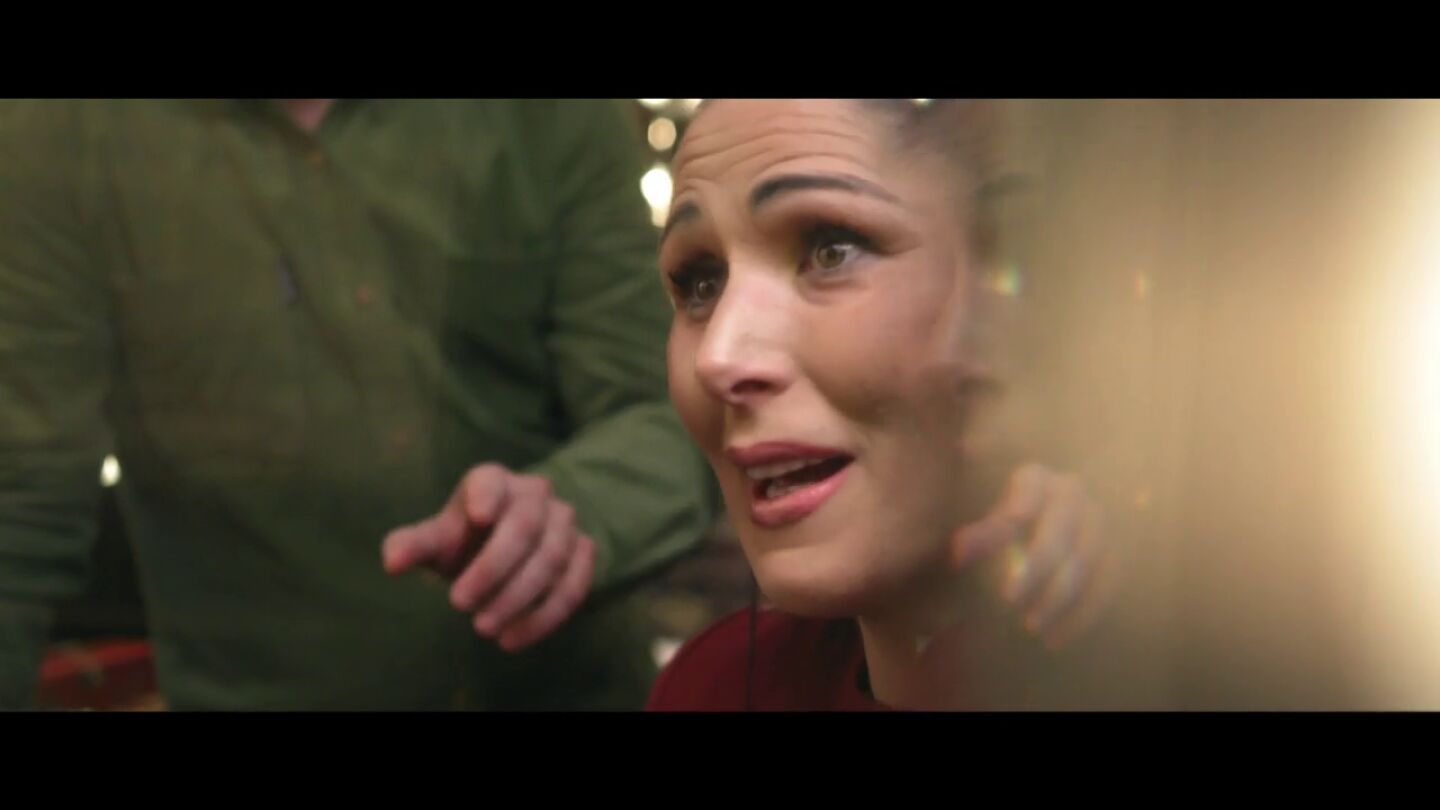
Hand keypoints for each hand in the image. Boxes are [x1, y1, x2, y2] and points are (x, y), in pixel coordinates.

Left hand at [382, 464, 595, 651]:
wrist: (508, 552)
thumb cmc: (465, 542)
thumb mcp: (437, 542)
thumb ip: (413, 546)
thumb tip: (392, 563)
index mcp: (494, 481)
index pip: (492, 481)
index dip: (488, 495)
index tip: (478, 516)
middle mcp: (536, 493)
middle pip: (525, 526)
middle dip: (493, 568)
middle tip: (459, 604)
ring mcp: (565, 522)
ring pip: (552, 558)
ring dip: (517, 598)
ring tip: (483, 629)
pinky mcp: (584, 552)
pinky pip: (573, 586)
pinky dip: (544, 617)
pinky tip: (513, 640)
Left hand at [951, 463, 1116, 649]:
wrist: (1023, 572)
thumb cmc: (994, 547)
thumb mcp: (981, 542)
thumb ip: (976, 542)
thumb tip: (961, 551)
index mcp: (1035, 479)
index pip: (1031, 483)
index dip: (1023, 500)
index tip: (1012, 519)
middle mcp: (1072, 494)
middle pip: (1060, 527)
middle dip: (1036, 564)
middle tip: (1008, 598)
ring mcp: (1098, 524)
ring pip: (1085, 560)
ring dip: (1057, 597)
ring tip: (1029, 626)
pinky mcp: (1113, 557)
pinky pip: (1106, 586)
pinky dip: (1081, 615)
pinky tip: (1054, 639)